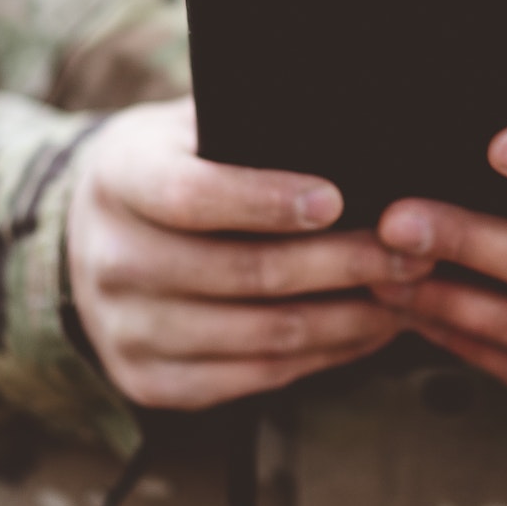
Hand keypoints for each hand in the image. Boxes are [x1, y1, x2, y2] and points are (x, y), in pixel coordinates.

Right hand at [68, 99, 428, 410]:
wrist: (94, 237)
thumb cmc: (175, 165)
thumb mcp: (191, 127)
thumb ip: (248, 125)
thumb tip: (349, 124)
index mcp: (119, 179)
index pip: (190, 196)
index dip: (264, 200)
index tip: (335, 198)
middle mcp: (111, 260)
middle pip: (241, 273)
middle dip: (341, 263)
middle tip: (412, 252)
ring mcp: (125, 329)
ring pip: (260, 336)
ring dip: (348, 318)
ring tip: (407, 293)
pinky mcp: (150, 381)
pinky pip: (255, 378)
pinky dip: (325, 355)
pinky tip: (370, 330)